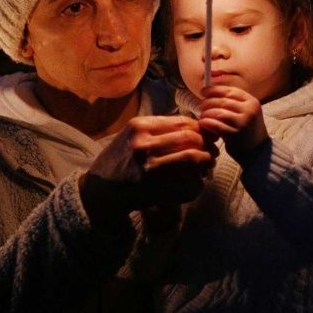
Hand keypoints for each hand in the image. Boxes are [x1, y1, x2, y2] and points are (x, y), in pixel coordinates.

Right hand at [81, 115, 215, 227]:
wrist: (100, 191)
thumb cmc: (119, 161)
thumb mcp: (133, 136)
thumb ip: (160, 130)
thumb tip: (197, 128)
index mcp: (140, 126)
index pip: (183, 122)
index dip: (201, 129)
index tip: (207, 137)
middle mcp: (144, 143)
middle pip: (191, 138)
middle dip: (207, 145)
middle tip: (212, 152)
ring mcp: (149, 166)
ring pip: (193, 158)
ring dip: (206, 162)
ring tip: (207, 165)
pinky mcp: (154, 187)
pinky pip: (187, 181)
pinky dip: (198, 182)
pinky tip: (196, 182)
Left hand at [198, 85, 268, 160]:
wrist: (257, 151)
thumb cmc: (247, 130)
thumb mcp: (246, 112)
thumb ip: (232, 102)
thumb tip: (210, 91)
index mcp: (251, 102)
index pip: (230, 90)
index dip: (214, 90)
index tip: (203, 92)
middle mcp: (249, 110)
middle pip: (222, 101)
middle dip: (208, 102)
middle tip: (200, 106)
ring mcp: (243, 123)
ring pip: (218, 112)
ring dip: (206, 113)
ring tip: (202, 116)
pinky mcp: (235, 135)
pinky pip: (216, 125)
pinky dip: (206, 123)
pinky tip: (203, 123)